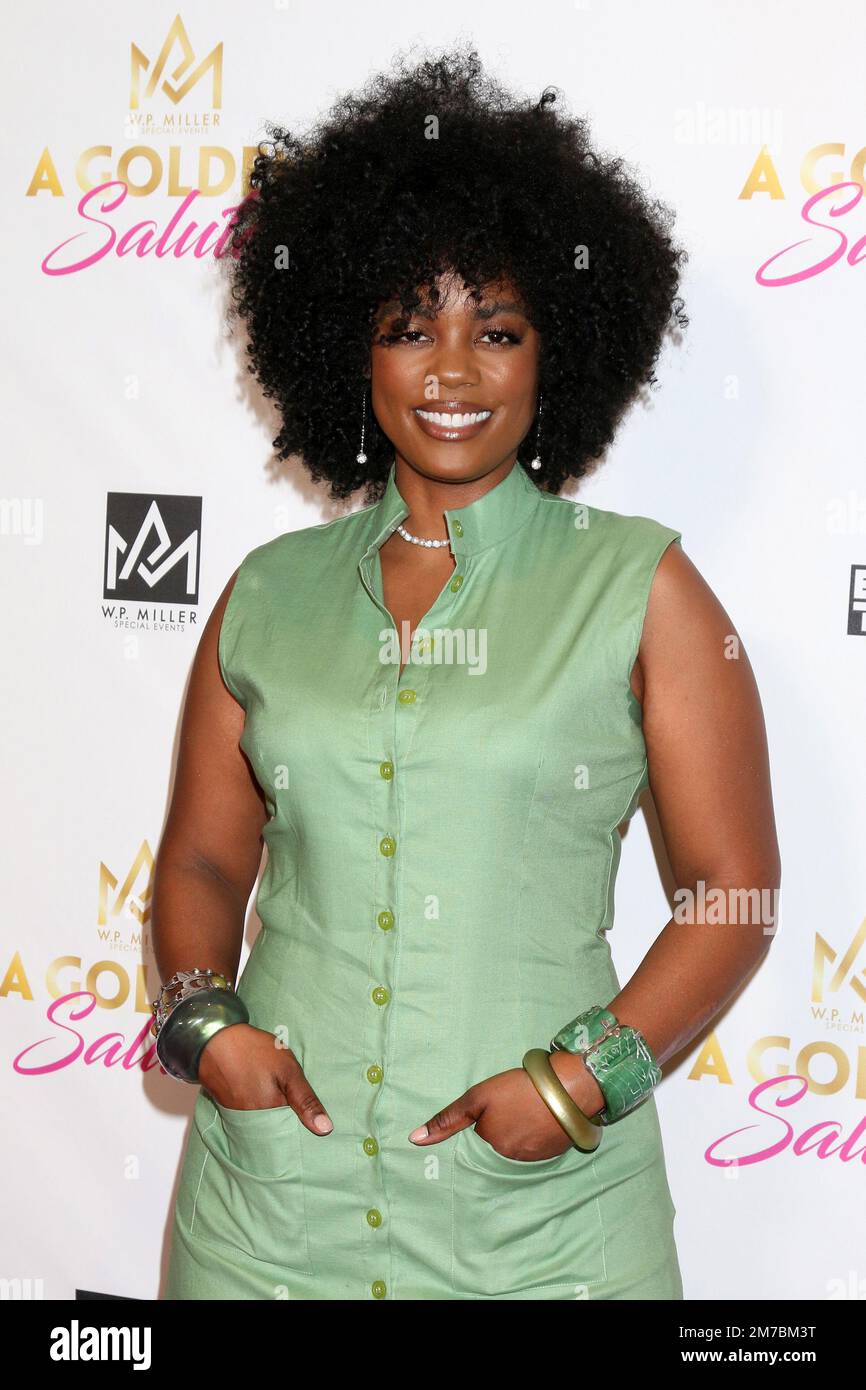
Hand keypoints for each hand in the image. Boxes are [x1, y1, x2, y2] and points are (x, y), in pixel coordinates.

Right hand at [197, 1023, 333, 1134]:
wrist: (213, 1039)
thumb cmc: (254, 1051)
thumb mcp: (288, 1070)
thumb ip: (306, 1100)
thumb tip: (325, 1130)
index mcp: (270, 1114)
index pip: (293, 1129)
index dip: (303, 1122)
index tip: (313, 1118)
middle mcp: (252, 1121)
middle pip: (276, 1128)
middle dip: (287, 1120)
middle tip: (293, 1100)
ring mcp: (237, 1114)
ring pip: (262, 1121)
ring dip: (271, 1112)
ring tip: (277, 1095)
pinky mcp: (227, 1105)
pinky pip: (248, 1113)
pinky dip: (256, 1105)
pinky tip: (260, 1090)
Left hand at [407, 1051, 604, 1160]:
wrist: (569, 1089)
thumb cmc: (519, 1089)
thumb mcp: (478, 1097)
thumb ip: (447, 1119)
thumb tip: (414, 1140)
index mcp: (489, 1147)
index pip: (476, 1139)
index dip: (482, 1121)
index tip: (493, 1109)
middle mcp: (508, 1160)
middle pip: (496, 1144)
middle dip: (501, 1127)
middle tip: (513, 1106)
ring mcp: (532, 1159)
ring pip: (516, 1146)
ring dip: (518, 1132)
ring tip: (526, 1109)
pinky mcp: (552, 1154)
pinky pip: (535, 1148)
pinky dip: (535, 1136)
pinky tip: (540, 1118)